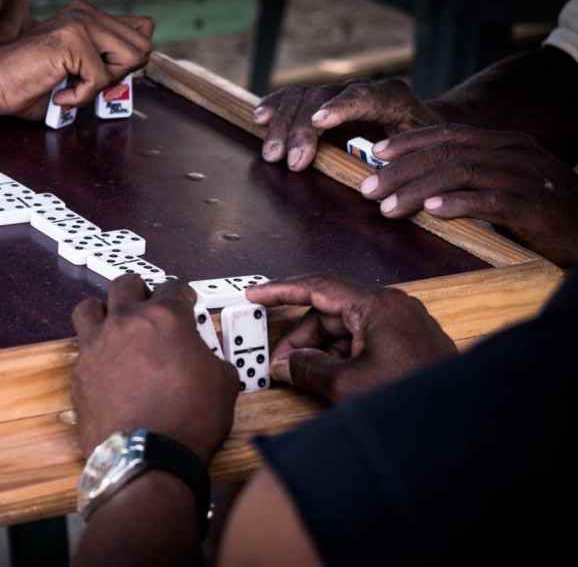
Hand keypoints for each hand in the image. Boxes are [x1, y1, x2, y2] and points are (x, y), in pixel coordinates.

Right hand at [0, 0, 153, 118]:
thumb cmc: (28, 82)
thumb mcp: (80, 71)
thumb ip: (109, 60)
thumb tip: (144, 56)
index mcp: (88, 16)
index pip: (142, 31)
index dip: (128, 62)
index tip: (97, 75)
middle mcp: (85, 13)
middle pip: (142, 48)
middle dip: (119, 75)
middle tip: (82, 82)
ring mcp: (79, 23)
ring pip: (128, 61)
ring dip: (101, 85)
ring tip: (70, 84)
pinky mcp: (71, 40)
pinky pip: (100, 79)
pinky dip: (81, 96)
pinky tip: (58, 91)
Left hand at [71, 275, 238, 463]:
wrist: (147, 458)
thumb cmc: (193, 418)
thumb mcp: (223, 382)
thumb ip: (209, 356)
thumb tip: (199, 356)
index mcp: (166, 317)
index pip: (172, 286)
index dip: (181, 295)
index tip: (185, 304)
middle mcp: (127, 322)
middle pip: (125, 284)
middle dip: (140, 290)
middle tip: (149, 307)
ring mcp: (97, 345)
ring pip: (90, 308)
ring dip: (104, 311)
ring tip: (115, 325)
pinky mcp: (79, 372)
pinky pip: (82, 349)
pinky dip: (94, 351)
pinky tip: (106, 367)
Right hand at [246, 276, 455, 402]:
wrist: (460, 427)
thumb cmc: (409, 400)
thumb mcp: (347, 385)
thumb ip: (309, 369)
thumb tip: (286, 364)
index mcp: (376, 305)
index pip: (317, 287)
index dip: (281, 291)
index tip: (254, 294)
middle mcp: (390, 307)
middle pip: (329, 312)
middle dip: (302, 337)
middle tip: (280, 365)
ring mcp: (402, 326)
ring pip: (346, 330)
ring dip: (321, 351)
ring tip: (304, 378)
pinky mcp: (408, 345)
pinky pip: (363, 342)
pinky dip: (341, 358)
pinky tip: (330, 380)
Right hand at [255, 78, 441, 170]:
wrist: (423, 128)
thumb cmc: (425, 148)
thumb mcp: (426, 157)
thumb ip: (407, 167)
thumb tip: (381, 185)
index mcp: (393, 99)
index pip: (365, 96)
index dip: (341, 107)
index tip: (319, 123)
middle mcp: (362, 89)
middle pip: (323, 97)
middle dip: (301, 129)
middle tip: (288, 161)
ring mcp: (339, 94)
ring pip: (303, 97)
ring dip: (282, 124)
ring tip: (270, 154)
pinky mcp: (322, 102)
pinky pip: (294, 97)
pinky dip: (276, 106)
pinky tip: (259, 118)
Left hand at [361, 124, 577, 266]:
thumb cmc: (541, 213)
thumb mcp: (503, 186)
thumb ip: (468, 179)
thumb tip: (418, 188)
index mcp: (504, 143)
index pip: (448, 134)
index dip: (408, 143)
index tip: (374, 154)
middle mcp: (514, 153)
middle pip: (446, 152)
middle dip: (401, 170)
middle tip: (367, 189)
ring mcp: (526, 177)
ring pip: (461, 173)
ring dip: (417, 190)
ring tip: (387, 207)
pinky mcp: (534, 206)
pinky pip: (490, 200)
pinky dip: (458, 204)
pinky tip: (431, 211)